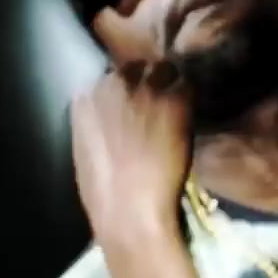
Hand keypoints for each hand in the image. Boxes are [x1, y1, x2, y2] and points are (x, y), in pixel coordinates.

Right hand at [71, 60, 191, 244]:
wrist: (129, 210)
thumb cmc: (103, 192)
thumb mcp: (88, 148)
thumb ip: (99, 121)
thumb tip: (114, 116)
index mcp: (86, 98)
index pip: (112, 75)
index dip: (129, 88)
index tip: (137, 101)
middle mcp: (114, 84)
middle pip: (138, 66)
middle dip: (149, 80)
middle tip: (161, 101)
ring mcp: (146, 89)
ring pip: (166, 70)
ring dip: (172, 84)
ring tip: (179, 105)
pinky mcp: (176, 99)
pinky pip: (188, 86)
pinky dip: (191, 98)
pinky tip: (191, 115)